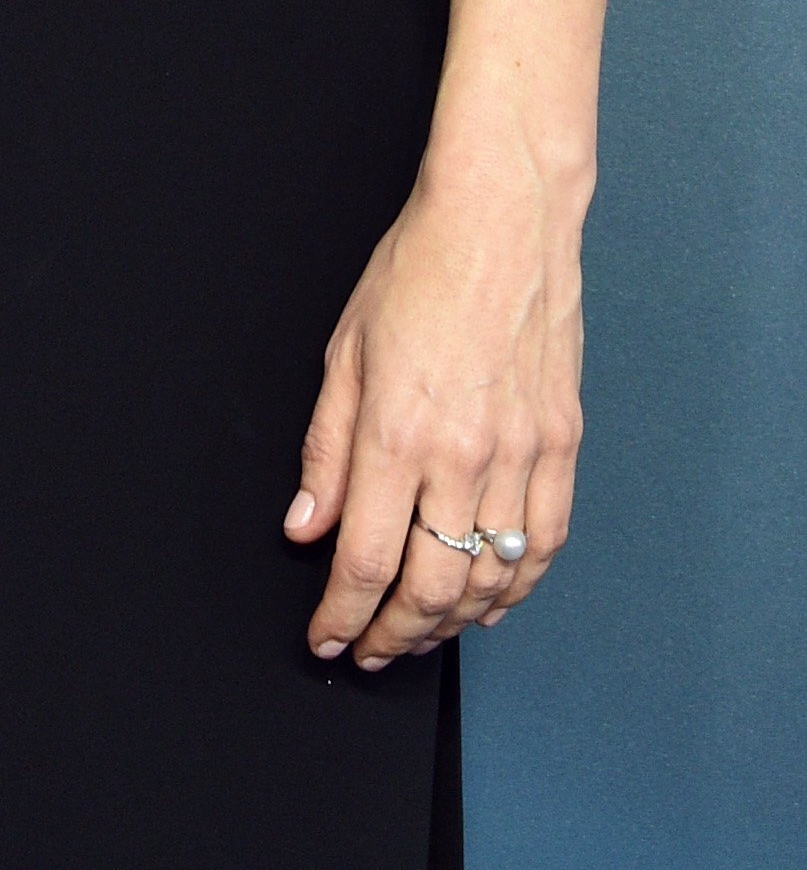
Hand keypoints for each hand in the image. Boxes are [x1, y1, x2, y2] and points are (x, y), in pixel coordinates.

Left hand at [286, 160, 583, 668]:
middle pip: (430, 587)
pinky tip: (490, 599)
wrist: (502, 221)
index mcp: (397, 434)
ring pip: (492, 578)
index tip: (326, 638)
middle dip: (392, 635)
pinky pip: (546, 542)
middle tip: (368, 649)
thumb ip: (326, 449)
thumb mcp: (344, 352)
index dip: (341, 616)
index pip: (364, 561)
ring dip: (452, 622)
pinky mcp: (562, 445)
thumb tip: (306, 524)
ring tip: (419, 632)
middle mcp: (463, 456)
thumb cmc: (418, 269)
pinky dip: (517, 586)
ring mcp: (522, 455)